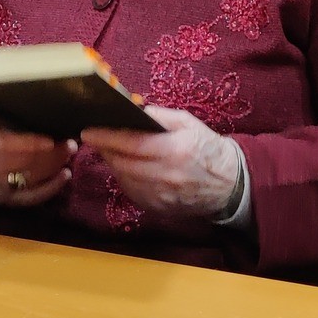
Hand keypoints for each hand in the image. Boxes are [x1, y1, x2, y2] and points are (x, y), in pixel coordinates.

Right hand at [0, 118, 75, 207]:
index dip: (31, 143)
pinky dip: (51, 188)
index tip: (52, 139)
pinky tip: (65, 176)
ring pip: (30, 178)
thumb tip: (45, 111)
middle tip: (70, 145)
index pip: (8, 144)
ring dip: (54, 167)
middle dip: (50, 154)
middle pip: (23, 162)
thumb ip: (13, 118)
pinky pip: (31, 197)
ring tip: (69, 155)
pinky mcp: (5, 200)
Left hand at [81, 107, 244, 220]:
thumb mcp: (188, 123)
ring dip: (113, 163)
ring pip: (123, 178)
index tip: (88, 131)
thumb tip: (132, 110)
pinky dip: (124, 178)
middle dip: (105, 150)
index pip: (132, 144)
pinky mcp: (157, 208)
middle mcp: (166, 175)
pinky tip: (128, 167)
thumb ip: (159, 116)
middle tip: (96, 138)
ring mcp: (161, 195)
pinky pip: (131, 191)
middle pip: (122, 163)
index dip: (107, 138)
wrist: (228, 184)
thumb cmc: (207, 148)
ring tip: (112, 150)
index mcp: (175, 150)